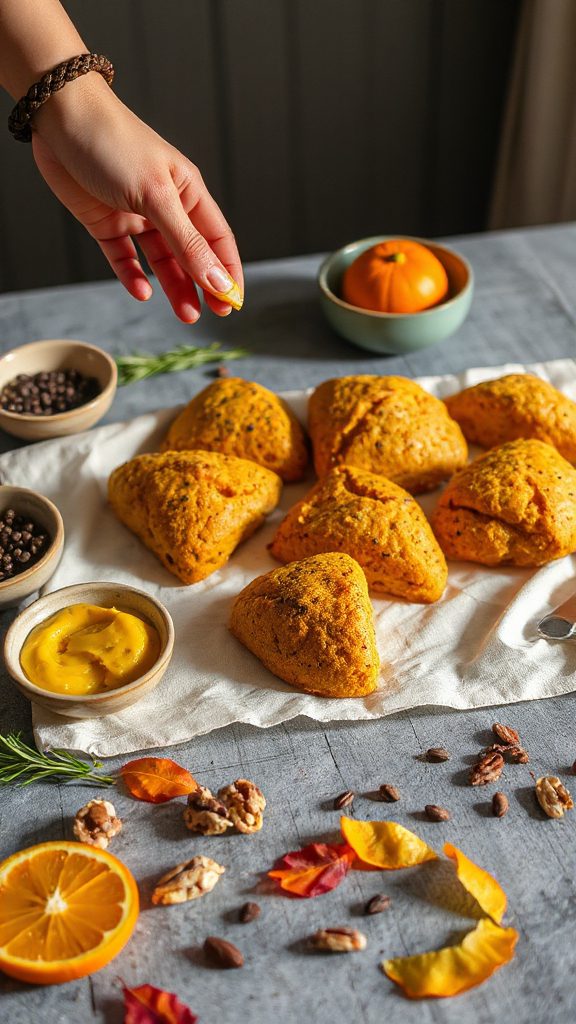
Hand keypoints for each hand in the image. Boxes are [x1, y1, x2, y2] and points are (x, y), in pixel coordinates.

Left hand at [32, 75, 242, 321]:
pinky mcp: (106, 223)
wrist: (59, 118)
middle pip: (191, 256)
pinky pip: (125, 258)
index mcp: (188, 192)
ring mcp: (135, 216)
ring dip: (173, 287)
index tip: (233, 303)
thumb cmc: (114, 144)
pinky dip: (133, 276)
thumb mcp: (157, 197)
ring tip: (184, 313)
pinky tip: (142, 291)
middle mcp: (165, 206)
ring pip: (161, 261)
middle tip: (208, 316)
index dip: (228, 273)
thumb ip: (187, 243)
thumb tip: (218, 280)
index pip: (218, 240)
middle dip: (202, 286)